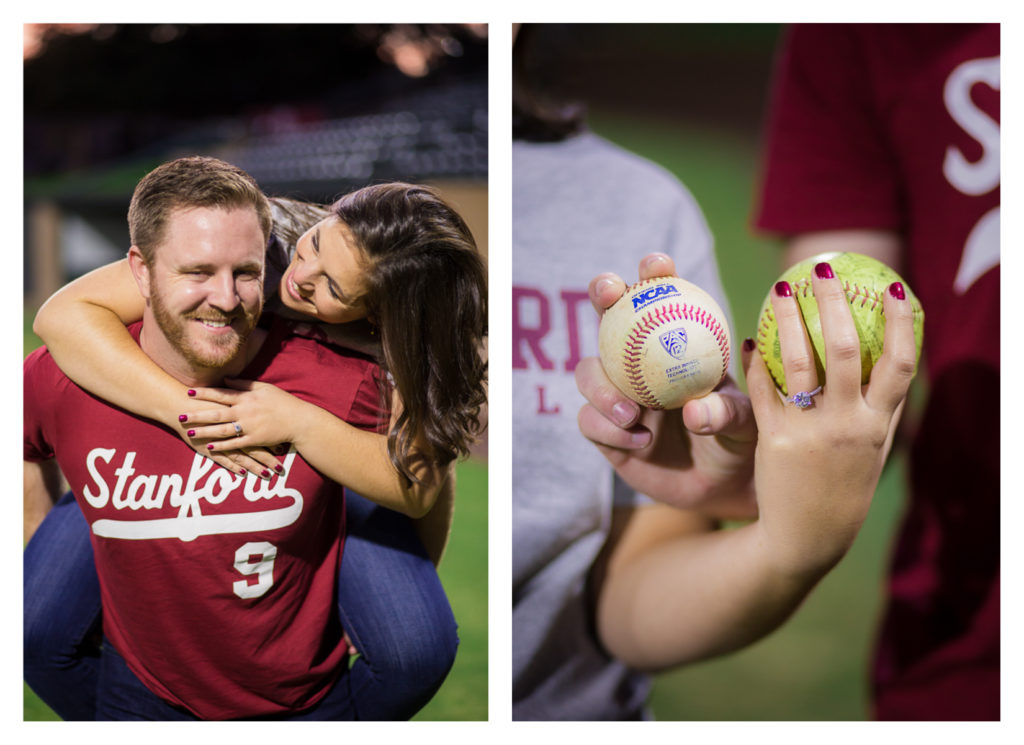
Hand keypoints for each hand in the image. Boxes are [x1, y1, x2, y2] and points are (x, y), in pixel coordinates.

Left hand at [177, 380, 306, 477]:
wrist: (299, 420)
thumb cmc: (282, 402)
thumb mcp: (264, 388)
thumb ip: (244, 384)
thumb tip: (226, 379)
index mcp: (247, 398)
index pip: (221, 394)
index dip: (204, 393)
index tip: (189, 392)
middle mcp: (245, 412)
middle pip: (216, 413)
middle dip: (197, 415)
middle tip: (180, 416)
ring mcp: (249, 427)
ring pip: (222, 430)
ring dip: (204, 431)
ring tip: (189, 432)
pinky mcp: (254, 440)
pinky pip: (234, 444)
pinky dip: (221, 446)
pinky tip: (209, 446)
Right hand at [576, 253, 756, 518]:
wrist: (722, 487)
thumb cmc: (739, 441)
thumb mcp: (746, 422)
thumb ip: (726, 413)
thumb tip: (696, 410)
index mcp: (675, 345)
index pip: (660, 299)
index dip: (653, 275)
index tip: (658, 265)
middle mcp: (638, 364)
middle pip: (609, 319)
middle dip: (603, 295)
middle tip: (609, 294)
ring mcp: (617, 396)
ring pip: (588, 373)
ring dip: (602, 387)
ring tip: (632, 412)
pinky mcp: (604, 431)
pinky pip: (589, 421)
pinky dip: (609, 428)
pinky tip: (639, 440)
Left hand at [744, 262, 917, 578]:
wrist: (806, 539)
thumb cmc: (843, 487)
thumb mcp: (873, 450)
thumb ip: (881, 407)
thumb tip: (893, 359)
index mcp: (878, 424)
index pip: (900, 364)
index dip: (901, 323)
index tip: (892, 286)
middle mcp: (848, 425)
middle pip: (845, 349)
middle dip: (833, 302)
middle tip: (820, 266)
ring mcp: (809, 433)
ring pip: (798, 362)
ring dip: (787, 319)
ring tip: (780, 288)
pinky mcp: (774, 441)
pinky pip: (762, 391)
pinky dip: (756, 362)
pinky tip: (750, 340)